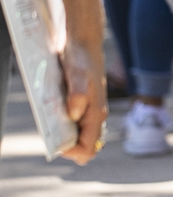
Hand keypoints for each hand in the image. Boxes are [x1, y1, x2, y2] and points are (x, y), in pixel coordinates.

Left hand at [57, 36, 106, 163]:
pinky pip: (75, 126)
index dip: (71, 152)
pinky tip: (54, 114)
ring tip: (52, 121)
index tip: (56, 143)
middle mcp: (95, 116)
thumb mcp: (77, 75)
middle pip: (84, 147)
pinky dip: (63, 127)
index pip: (88, 149)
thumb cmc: (82, 59)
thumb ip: (77, 95)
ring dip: (64, 136)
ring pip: (79, 137)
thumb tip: (73, 115)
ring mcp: (89, 112)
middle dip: (66, 146)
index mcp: (96, 114)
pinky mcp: (83, 106)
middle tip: (52, 131)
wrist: (84, 45)